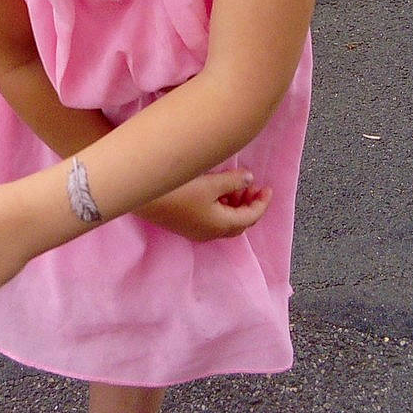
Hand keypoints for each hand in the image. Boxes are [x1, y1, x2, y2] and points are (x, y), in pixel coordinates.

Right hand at [140, 169, 270, 240]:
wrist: (144, 198)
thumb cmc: (180, 191)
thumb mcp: (211, 184)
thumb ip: (234, 182)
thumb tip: (249, 179)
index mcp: (221, 225)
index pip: (251, 217)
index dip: (262, 202)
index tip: (268, 188)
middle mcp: (211, 233)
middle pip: (239, 223)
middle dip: (249, 205)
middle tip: (253, 186)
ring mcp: (197, 231)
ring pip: (225, 221)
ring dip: (234, 205)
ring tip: (235, 185)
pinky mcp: (185, 225)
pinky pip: (212, 219)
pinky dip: (221, 206)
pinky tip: (217, 190)